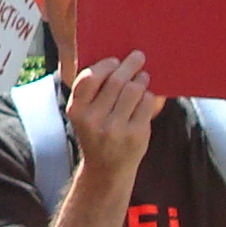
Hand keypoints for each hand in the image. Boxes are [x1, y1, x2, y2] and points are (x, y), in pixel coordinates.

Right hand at [69, 51, 164, 191]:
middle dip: (129, 65)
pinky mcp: (135, 135)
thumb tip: (120, 60)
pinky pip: (146, 103)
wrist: (107, 169)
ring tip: (143, 77)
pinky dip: (149, 96)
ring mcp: (115, 129)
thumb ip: (93, 92)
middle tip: (138, 57)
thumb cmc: (97, 133)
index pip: (89, 78)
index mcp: (76, 110)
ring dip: (141, 79)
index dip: (105, 65)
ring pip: (133, 90)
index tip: (115, 61)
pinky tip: (146, 96)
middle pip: (116, 81)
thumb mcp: (85, 115)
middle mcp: (93, 120)